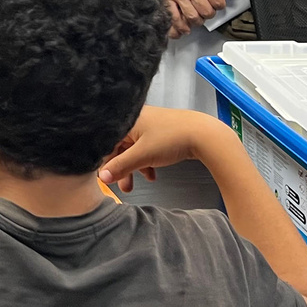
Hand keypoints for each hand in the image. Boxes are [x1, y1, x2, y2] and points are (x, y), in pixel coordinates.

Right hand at [97, 105, 226, 190]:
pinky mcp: (160, 132)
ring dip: (134, 169)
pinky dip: (145, 162)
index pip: (108, 143)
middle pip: (120, 147)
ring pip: (133, 150)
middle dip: (121, 169)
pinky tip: (152, 174)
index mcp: (127, 120)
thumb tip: (102, 177)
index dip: (106, 162)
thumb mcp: (142, 155)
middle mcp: (136, 120)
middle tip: (122, 186)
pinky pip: (145, 149)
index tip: (107, 178)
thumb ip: (120, 166)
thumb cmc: (172, 138)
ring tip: (135, 185)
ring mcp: (149, 125)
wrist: (204, 134)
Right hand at [165, 0, 234, 37]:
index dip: (220, 5)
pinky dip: (179, 26)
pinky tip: (184, 28)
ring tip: (198, 18)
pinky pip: (174, 17)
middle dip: (209, 13)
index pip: (217, 1)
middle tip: (208, 11)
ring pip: (192, 17)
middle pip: (206, 11)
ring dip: (197, 21)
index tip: (217, 3)